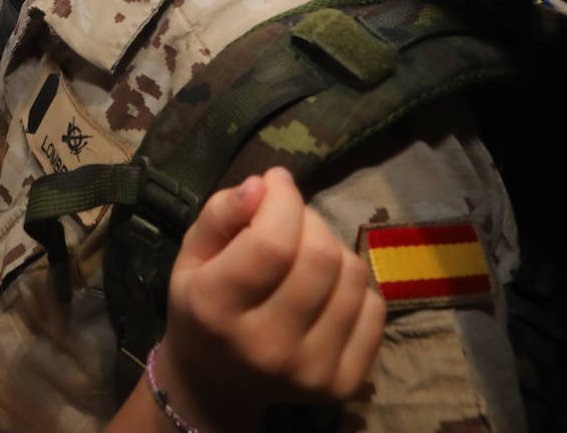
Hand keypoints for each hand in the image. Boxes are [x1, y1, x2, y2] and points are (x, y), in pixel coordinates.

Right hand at [159, 168, 384, 424]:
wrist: (216, 383)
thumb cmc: (202, 304)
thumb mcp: (191, 254)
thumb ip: (221, 213)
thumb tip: (264, 184)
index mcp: (216, 310)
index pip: (272, 244)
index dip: (283, 200)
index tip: (277, 182)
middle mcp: (266, 348)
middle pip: (319, 257)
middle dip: (308, 219)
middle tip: (289, 220)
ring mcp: (310, 371)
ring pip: (353, 275)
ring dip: (332, 248)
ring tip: (305, 256)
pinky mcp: (344, 383)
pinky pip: (375, 306)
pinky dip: (354, 285)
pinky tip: (325, 290)